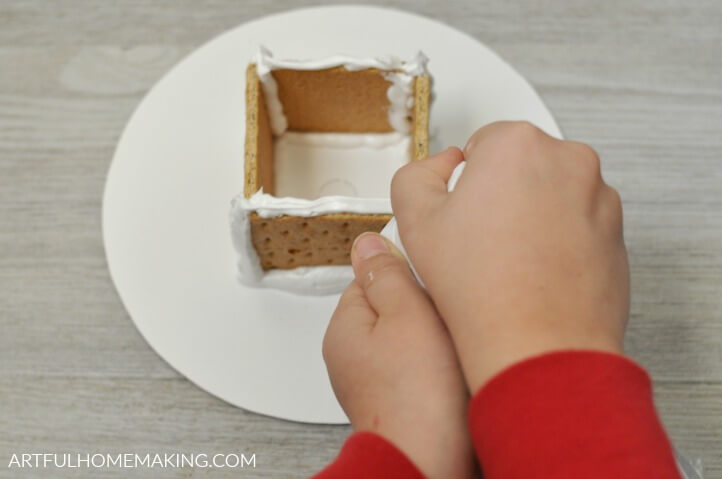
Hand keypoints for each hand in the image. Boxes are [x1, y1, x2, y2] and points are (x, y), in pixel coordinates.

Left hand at [323, 233, 475, 478]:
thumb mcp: (406, 312)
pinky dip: (437, 366)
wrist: (430, 462)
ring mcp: (375, 380)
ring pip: (410, 337)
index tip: (430, 281)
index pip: (371, 276)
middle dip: (423, 308)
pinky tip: (452, 373)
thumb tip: (367, 243)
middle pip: (393, 307)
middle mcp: (353, 356)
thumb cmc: (419, 397)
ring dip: (435, 337)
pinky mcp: (399, 400)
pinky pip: (419, 367)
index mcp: (345, 328)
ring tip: (451, 347)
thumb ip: (386, 273)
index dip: (407, 273)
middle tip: (444, 317)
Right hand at [392, 122, 628, 392]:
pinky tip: (535, 273)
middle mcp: (568, 160)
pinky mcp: (616, 232)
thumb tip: (440, 168)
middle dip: (499, 195)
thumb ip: (415, 175)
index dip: (462, 184)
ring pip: (550, 195)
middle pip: (518, 166)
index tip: (461, 217)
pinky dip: (558, 240)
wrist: (538, 346)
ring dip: (530, 217)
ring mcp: (600, 197)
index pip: (479, 145)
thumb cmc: (483, 289)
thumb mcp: (414, 220)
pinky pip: (577, 224)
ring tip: (508, 263)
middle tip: (480, 242)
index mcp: (518, 144)